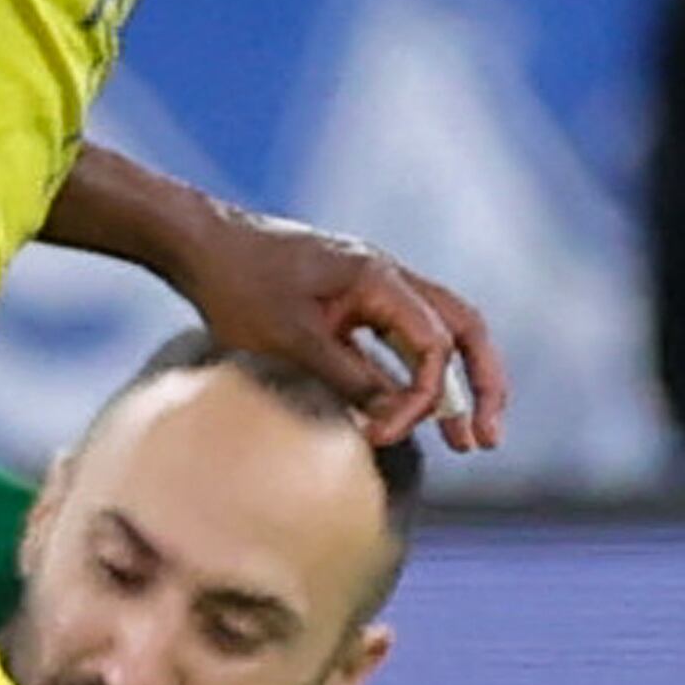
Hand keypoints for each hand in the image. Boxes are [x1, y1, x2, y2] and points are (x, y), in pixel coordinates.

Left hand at [170, 203, 506, 450]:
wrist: (199, 244)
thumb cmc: (238, 284)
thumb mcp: (289, 340)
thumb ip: (345, 378)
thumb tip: (392, 421)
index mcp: (380, 279)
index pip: (434, 344)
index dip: (421, 398)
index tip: (382, 436)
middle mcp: (388, 280)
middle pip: (463, 329)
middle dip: (481, 385)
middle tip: (486, 440)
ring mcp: (371, 290)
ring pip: (436, 337)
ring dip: (452, 386)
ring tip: (464, 440)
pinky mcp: (348, 306)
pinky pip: (397, 344)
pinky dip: (409, 379)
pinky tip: (402, 417)